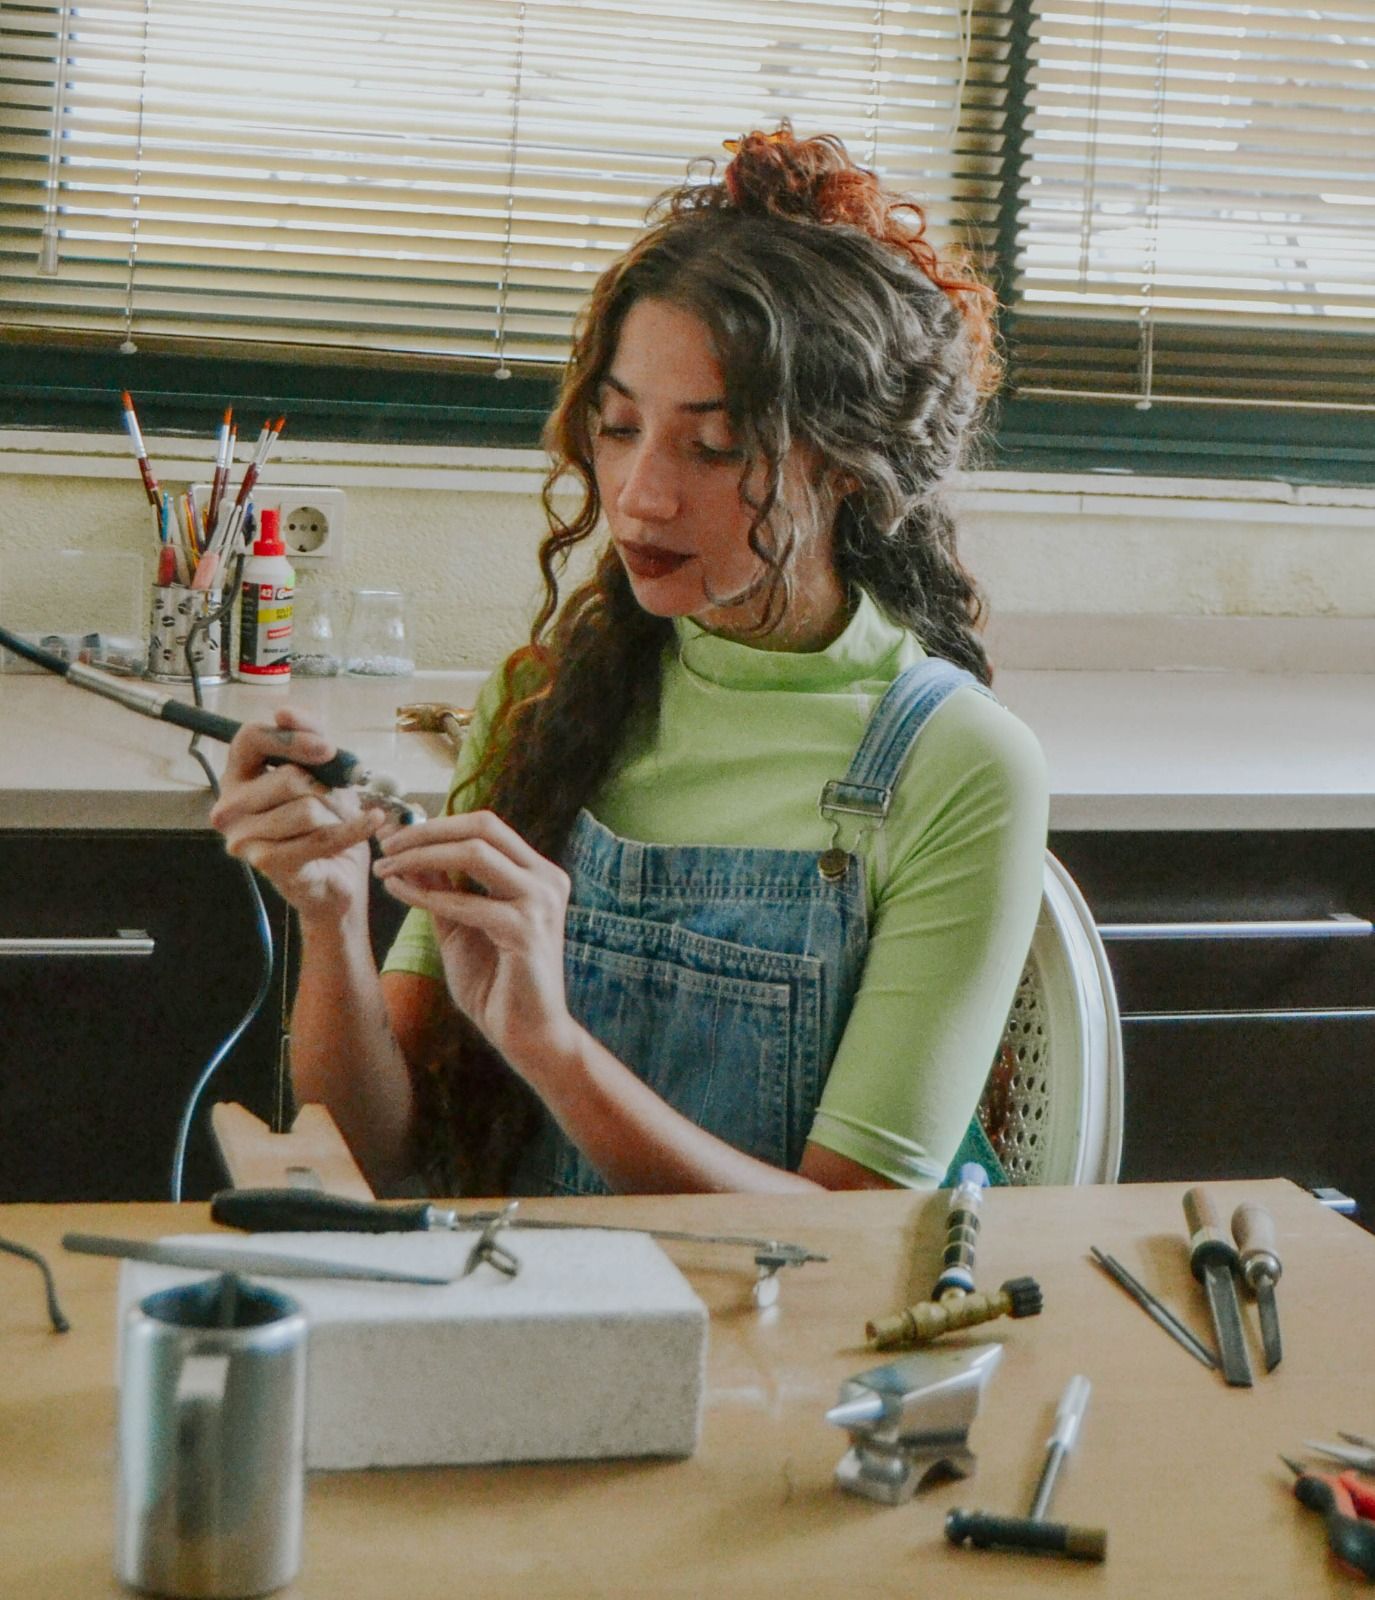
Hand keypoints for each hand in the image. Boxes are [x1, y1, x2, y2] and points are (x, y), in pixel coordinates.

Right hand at [209, 707, 386, 921]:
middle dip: (327, 788)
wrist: (336, 875)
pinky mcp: (266, 863)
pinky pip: (320, 838)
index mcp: (237, 775)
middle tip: (340, 800)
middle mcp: (229, 806)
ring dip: (337, 814)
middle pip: (287, 778)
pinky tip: (372, 820)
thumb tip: (284, 712)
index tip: (328, 749)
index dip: (292, 739)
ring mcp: (243, 838)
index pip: (250, 738)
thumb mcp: (321, 770)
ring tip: (340, 821)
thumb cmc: (324, 820)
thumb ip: (308, 736)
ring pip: (305, 810)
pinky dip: (354, 828)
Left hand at [370, 809, 577, 1073]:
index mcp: (537, 873)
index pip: (487, 826)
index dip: (439, 824)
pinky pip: (465, 902)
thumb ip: (441, 887)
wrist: (527, 1034)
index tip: (397, 834)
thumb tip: (409, 850)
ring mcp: (540, 902)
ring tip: (386, 867)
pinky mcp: (526, 930)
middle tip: (387, 844)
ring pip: (474, 854)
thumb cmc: (497, 983)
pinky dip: (426, 895)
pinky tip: (399, 893)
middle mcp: (547, 879)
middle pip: (483, 828)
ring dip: (422, 856)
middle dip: (429, 831)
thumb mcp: (460, 924)